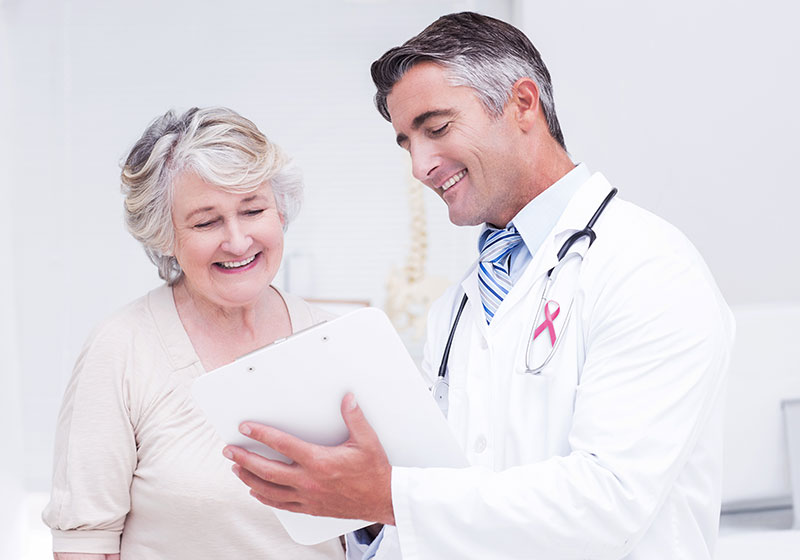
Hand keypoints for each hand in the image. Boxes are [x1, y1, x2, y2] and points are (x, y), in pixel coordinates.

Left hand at [223, 393, 394, 524]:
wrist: (383, 500)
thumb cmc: (374, 472)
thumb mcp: (367, 441)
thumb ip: (354, 418)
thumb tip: (347, 399)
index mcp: (319, 462)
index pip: (282, 445)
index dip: (261, 434)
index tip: (246, 428)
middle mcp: (309, 481)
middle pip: (267, 470)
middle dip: (244, 458)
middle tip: (230, 450)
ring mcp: (308, 497)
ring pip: (269, 489)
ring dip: (249, 478)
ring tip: (236, 469)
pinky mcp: (311, 508)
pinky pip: (282, 504)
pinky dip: (265, 498)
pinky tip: (257, 492)